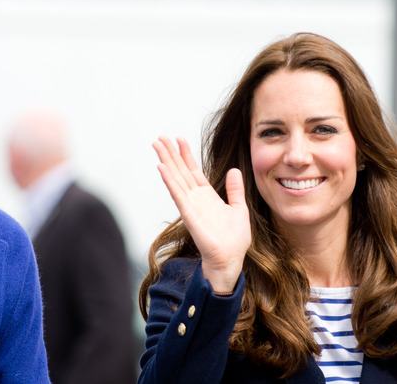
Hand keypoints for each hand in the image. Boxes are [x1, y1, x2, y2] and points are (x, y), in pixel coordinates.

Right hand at [153, 136, 250, 293]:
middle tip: (160, 137)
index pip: (193, 170)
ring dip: (166, 161)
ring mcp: (190, 205)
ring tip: (157, 145)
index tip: (179, 139)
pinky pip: (177, 193)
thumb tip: (234, 171)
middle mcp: (196, 198)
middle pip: (180, 170)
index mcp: (207, 196)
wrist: (230, 259)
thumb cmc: (234, 240)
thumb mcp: (239, 208)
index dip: (186, 154)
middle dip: (171, 153)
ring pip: (176, 178)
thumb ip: (235, 189)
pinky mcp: (189, 214)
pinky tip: (162, 167)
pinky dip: (169, 180)